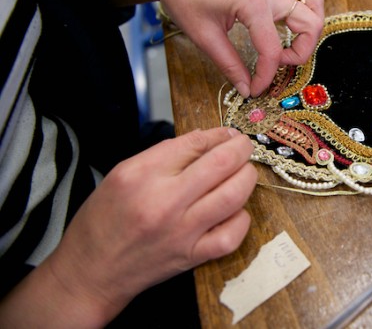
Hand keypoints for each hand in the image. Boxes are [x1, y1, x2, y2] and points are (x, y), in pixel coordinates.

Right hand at [36, 128, 256, 324]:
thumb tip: (206, 140)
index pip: (193, 144)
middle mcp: (164, 202)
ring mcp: (182, 232)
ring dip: (247, 177)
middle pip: (220, 164)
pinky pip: (231, 235)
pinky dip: (241, 218)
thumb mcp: (122, 173)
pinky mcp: (192, 256)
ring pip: (233, 196)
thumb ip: (164, 154)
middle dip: (240, 149)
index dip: (218, 134)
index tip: (227, 134)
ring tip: (244, 171)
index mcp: (141, 175)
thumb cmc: (104, 220)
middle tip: (243, 146)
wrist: (90, 272)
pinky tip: (235, 209)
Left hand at [157, 0, 324, 97]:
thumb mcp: (205, 38)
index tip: (255, 89)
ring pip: (314, 4)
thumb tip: (246, 89)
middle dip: (299, 53)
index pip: (273, 50)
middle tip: (276, 64)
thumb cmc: (185, 0)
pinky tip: (286, 21)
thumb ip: (230, 66)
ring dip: (309, 29)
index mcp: (254, 3)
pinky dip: (303, 7)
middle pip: (310, 25)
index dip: (266, 76)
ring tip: (288, 44)